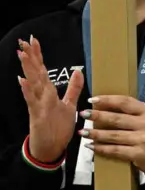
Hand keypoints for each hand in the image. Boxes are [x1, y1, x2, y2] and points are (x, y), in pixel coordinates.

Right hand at [17, 36, 84, 162]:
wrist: (50, 148)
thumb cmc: (58, 127)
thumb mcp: (69, 105)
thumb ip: (73, 88)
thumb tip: (78, 71)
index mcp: (49, 93)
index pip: (43, 70)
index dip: (39, 55)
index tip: (34, 41)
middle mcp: (41, 96)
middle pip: (36, 73)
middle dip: (31, 57)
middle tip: (24, 41)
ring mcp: (37, 105)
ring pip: (32, 84)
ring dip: (28, 69)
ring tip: (22, 54)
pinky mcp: (37, 115)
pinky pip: (32, 101)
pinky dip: (27, 91)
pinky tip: (22, 81)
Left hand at [79, 95, 144, 173]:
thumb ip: (130, 112)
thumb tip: (103, 107)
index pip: (125, 102)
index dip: (107, 100)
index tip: (92, 100)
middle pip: (117, 119)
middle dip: (97, 116)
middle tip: (83, 114)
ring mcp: (143, 139)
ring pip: (114, 135)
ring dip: (96, 134)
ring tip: (83, 132)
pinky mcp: (138, 153)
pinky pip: (115, 150)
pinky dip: (101, 148)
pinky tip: (91, 146)